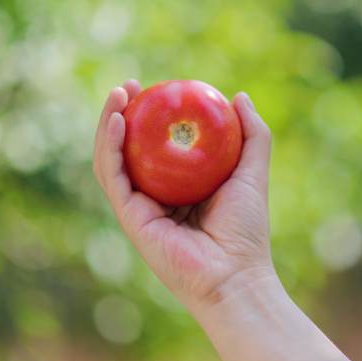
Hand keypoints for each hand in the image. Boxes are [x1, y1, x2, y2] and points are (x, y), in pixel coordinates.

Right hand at [93, 80, 275, 314]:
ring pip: (113, 160)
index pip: (157, 146)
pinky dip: (110, 148)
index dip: (151, 116)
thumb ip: (251, 136)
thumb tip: (239, 97)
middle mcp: (155, 197)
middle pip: (129, 151)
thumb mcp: (253, 172)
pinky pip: (113, 178)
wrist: (236, 273)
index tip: (157, 89)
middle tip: (129, 86)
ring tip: (117, 94)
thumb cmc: (247, 229)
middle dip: (123, 115)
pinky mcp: (130, 219)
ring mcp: (139, 209)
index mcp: (179, 188)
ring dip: (108, 125)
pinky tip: (116, 121)